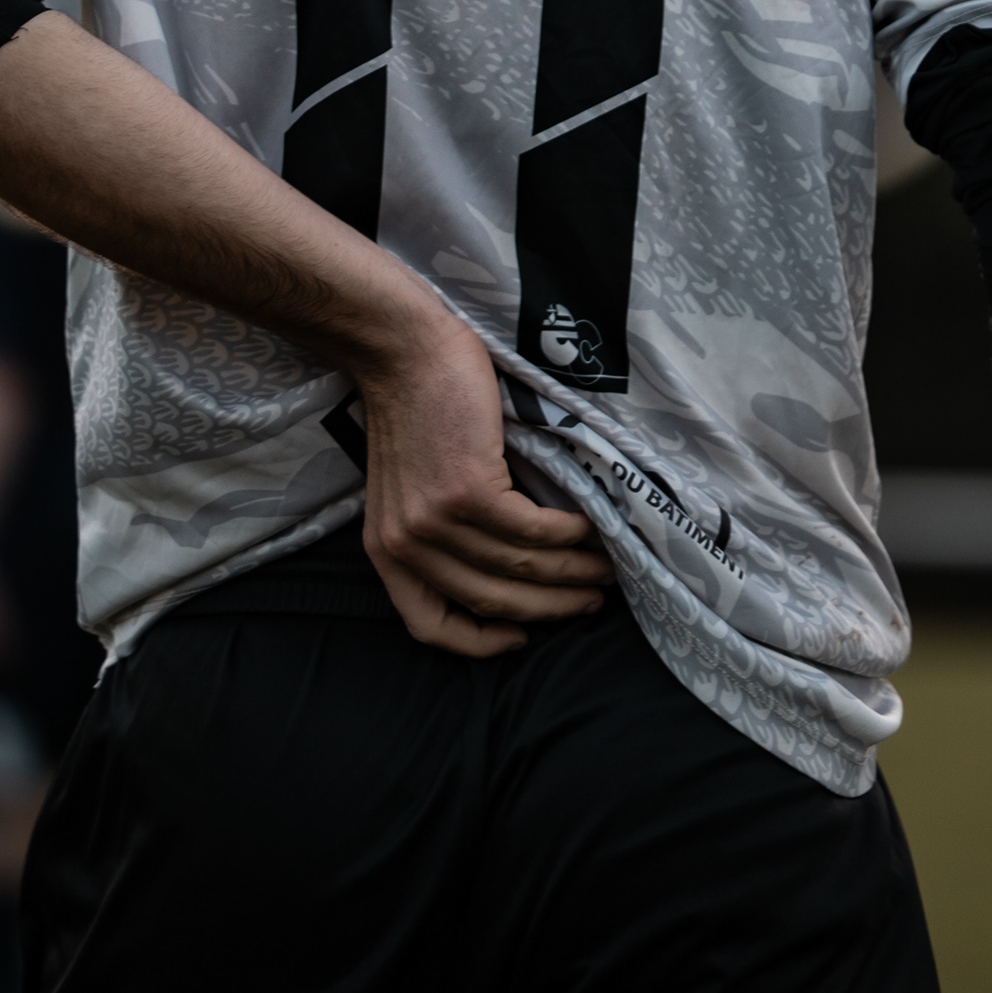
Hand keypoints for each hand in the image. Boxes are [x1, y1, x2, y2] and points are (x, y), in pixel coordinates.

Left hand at [358, 309, 611, 658]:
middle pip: (490, 600)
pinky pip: (532, 531)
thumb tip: (503, 566)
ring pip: (518, 568)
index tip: (521, 637)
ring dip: (571, 574)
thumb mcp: (407, 487)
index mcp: (387, 551)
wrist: (402, 349)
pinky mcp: (467, 490)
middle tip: (590, 602)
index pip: (428, 624)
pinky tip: (590, 527)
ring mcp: (437, 520)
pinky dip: (569, 536)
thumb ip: (439, 532)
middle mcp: (408, 546)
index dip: (479, 642)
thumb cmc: (414, 409)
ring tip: (604, 570)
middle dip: (549, 608)